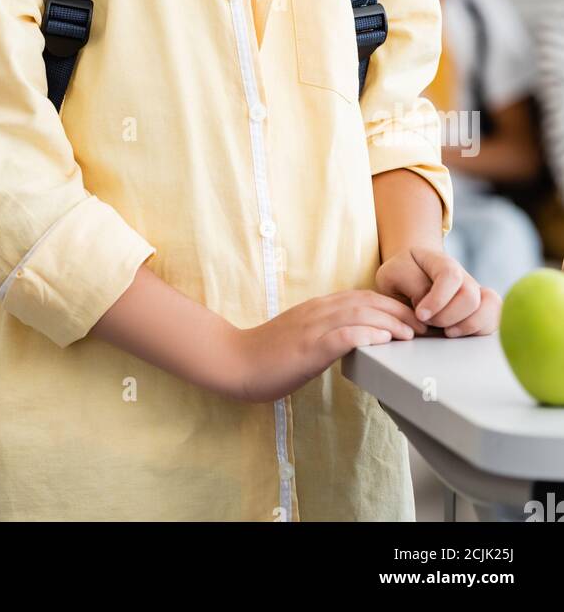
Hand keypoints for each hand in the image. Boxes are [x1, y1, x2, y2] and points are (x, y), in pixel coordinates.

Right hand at [235, 289, 430, 403]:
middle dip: (398, 311)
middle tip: (422, 325)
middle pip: (366, 302)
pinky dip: (365, 335)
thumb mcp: (303, 336)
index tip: (411, 317)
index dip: (390, 305)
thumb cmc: (269, 355)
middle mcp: (318, 311)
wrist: (237, 362)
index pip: (362, 297)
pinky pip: (342, 336)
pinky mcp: (308, 348)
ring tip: (411, 334)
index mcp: (318, 308)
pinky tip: (382, 342)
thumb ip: (326, 331)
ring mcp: (312, 328)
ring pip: (358, 315)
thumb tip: (355, 338)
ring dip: (389, 323)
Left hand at [375, 245, 501, 336]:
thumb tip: (428, 307)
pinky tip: (457, 332)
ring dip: (464, 326)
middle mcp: (462, 275)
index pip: (450, 275)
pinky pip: (494, 319)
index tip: (420, 314)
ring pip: (487, 307)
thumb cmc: (400, 277)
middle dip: (447, 316)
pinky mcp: (481, 309)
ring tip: (445, 330)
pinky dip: (478, 330)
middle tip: (429, 322)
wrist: (410, 278)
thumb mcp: (393, 274)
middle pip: (470, 295)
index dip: (438, 299)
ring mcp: (475, 291)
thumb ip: (410, 284)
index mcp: (439, 260)